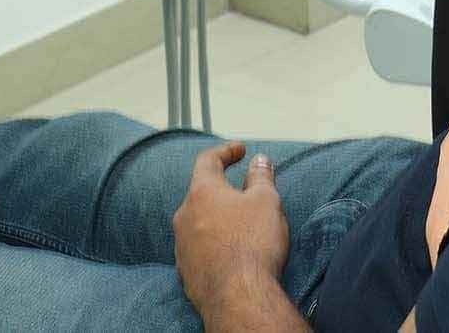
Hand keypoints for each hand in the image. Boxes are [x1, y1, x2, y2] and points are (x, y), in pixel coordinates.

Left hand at [173, 143, 289, 322]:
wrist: (238, 298)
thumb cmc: (252, 245)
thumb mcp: (266, 200)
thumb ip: (261, 176)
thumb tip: (259, 160)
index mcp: (202, 192)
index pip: (207, 160)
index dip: (226, 151)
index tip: (241, 150)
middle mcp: (185, 217)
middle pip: (201, 193)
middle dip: (223, 189)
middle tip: (244, 190)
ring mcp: (182, 247)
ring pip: (198, 222)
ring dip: (217, 218)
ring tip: (241, 224)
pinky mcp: (186, 273)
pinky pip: (199, 248)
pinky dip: (214, 243)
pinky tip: (231, 251)